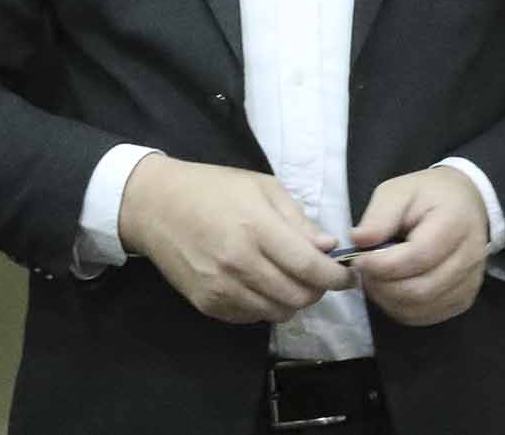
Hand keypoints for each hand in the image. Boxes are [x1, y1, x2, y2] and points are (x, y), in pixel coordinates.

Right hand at [118, 155, 352, 323]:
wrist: (156, 206)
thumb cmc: (213, 188)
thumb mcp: (262, 188)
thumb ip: (297, 220)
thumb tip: (328, 247)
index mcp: (256, 228)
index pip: (308, 267)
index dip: (336, 277)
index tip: (349, 276)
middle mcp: (239, 263)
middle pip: (297, 296)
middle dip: (318, 290)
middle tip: (320, 277)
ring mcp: (221, 288)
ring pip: (277, 312)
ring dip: (293, 300)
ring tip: (292, 280)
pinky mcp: (208, 304)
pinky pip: (251, 317)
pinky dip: (266, 306)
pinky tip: (262, 284)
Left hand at [347, 168, 488, 325]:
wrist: (463, 204)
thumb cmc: (427, 196)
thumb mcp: (398, 191)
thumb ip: (379, 215)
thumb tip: (359, 241)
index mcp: (455, 223)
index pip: (418, 256)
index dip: (383, 264)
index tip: (359, 259)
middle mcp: (469, 257)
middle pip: (420, 289)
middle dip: (382, 285)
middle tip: (363, 271)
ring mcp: (470, 283)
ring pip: (421, 307)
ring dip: (388, 298)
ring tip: (374, 278)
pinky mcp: (463, 299)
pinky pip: (426, 316)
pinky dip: (401, 308)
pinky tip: (391, 288)